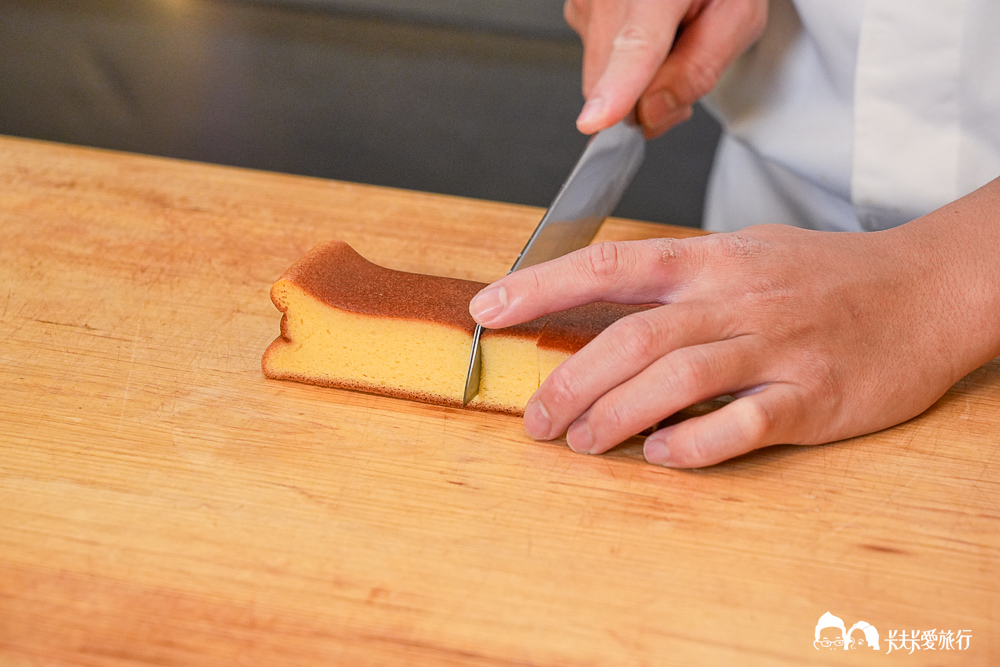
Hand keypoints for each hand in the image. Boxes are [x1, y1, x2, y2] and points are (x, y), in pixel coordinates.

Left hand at [469, 214, 999, 466]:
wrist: (926, 290)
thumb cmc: (824, 275)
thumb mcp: (745, 252)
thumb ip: (677, 278)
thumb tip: (599, 301)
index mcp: (712, 260)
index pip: (610, 264)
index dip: (542, 286)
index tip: (489, 308)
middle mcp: (736, 300)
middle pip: (633, 337)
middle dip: (569, 379)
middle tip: (535, 419)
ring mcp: (776, 348)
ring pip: (679, 378)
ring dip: (617, 414)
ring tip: (581, 441)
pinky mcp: (813, 397)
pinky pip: (744, 424)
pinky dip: (695, 442)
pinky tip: (661, 456)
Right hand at [565, 0, 766, 136]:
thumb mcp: (738, 17)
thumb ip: (700, 69)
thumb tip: (653, 113)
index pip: (636, 46)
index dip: (617, 88)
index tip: (595, 120)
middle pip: (612, 82)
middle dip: (645, 99)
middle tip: (684, 66)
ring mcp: (587, 0)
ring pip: (600, 78)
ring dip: (635, 81)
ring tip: (669, 38)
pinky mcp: (578, 8)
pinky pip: (597, 61)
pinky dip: (622, 62)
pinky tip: (649, 33)